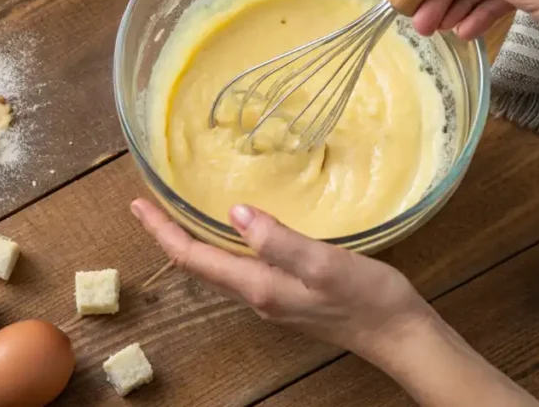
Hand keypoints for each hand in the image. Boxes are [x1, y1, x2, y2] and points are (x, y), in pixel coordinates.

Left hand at [130, 199, 432, 363]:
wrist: (400, 335)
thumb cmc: (367, 298)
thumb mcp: (323, 264)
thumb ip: (278, 240)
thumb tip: (234, 213)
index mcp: (259, 286)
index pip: (194, 258)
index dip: (163, 231)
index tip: (138, 204)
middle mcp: (258, 296)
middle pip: (200, 264)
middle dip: (171, 235)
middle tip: (149, 205)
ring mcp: (273, 298)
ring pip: (219, 267)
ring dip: (194, 241)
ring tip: (179, 215)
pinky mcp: (290, 294)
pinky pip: (243, 268)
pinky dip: (224, 246)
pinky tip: (234, 231)